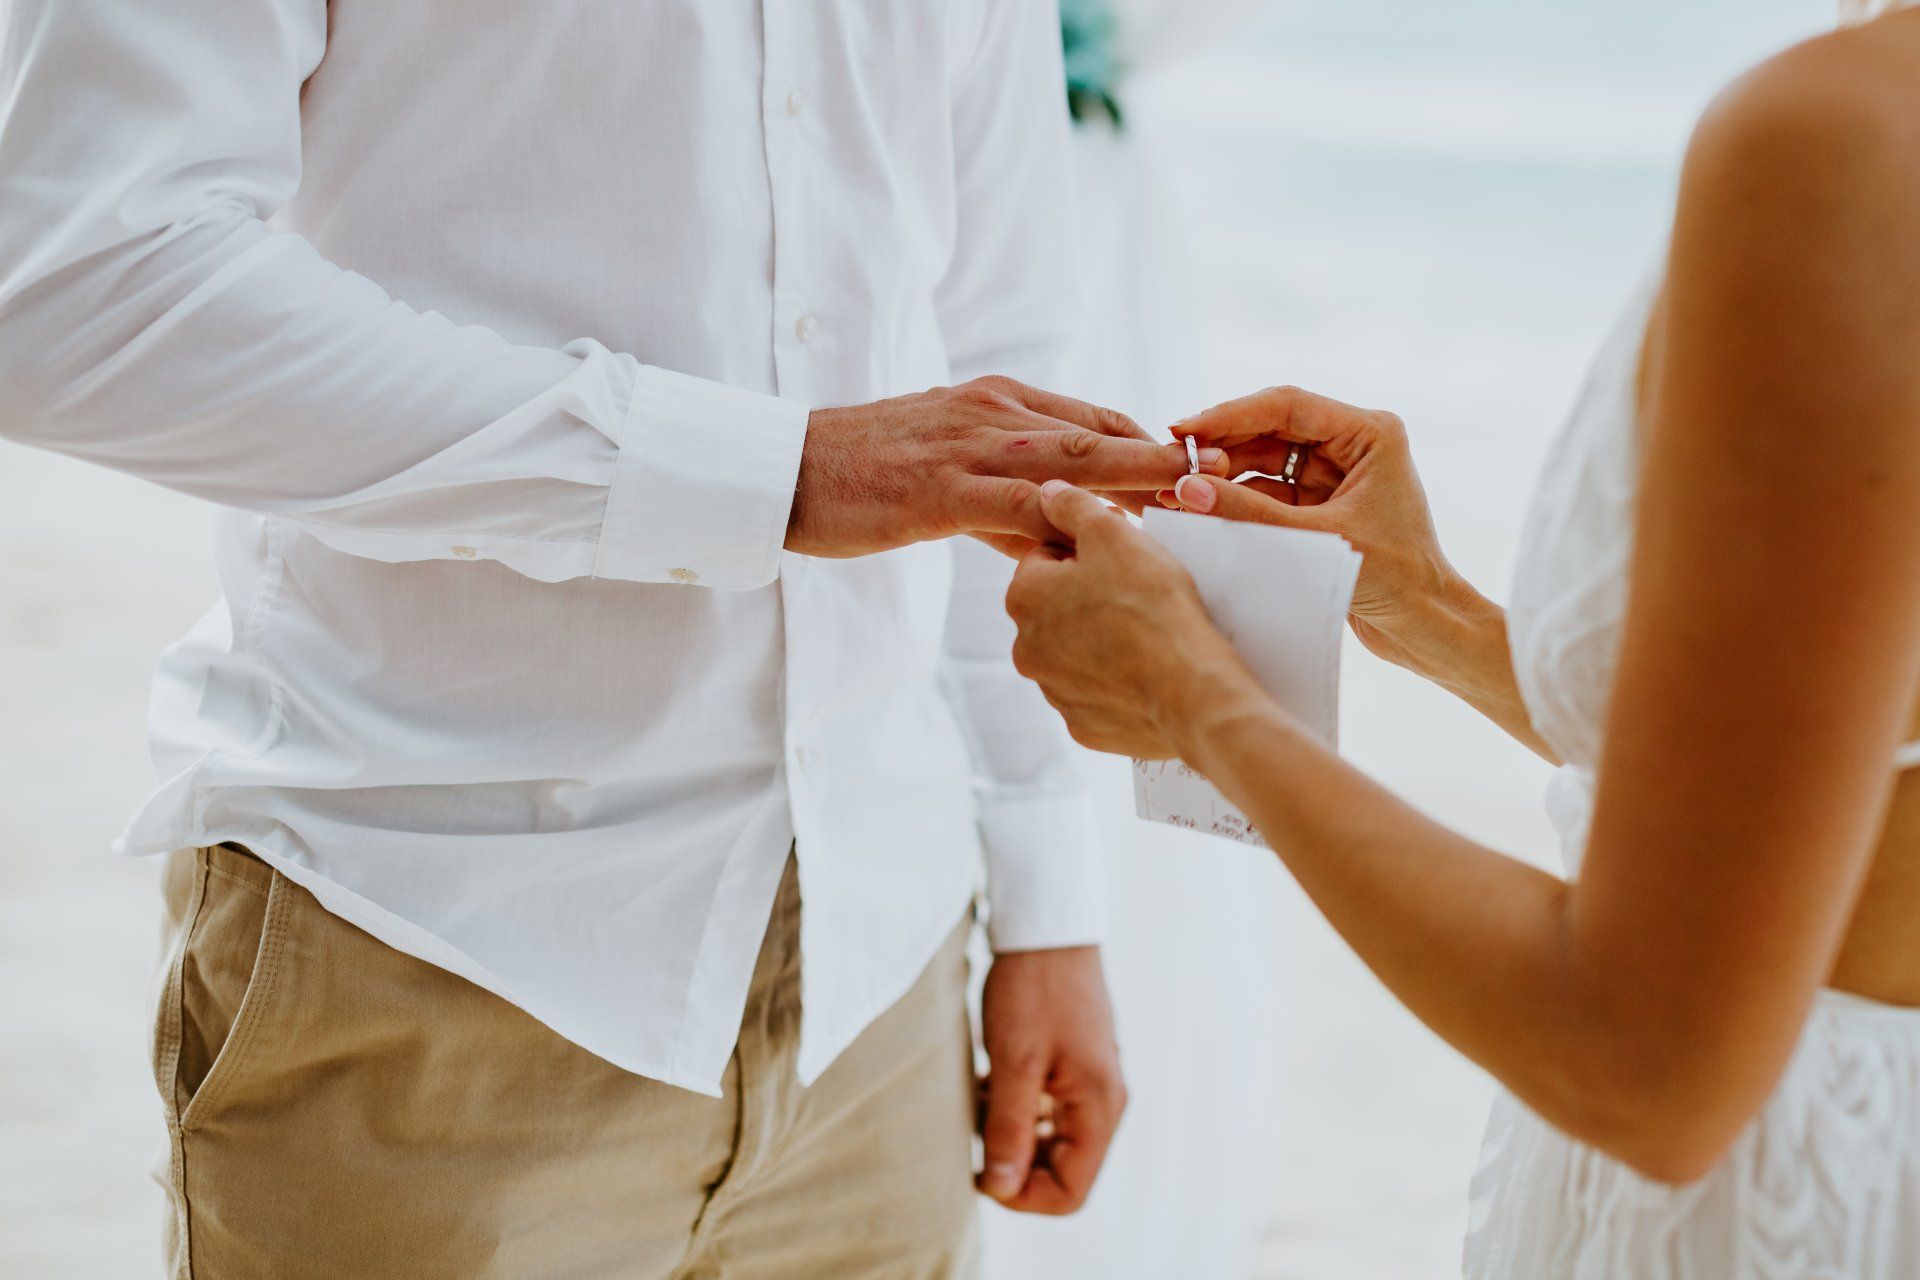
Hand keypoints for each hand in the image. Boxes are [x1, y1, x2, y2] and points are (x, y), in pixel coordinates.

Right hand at [788, 376, 1223, 559]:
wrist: (787, 469)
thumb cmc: (861, 476)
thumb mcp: (944, 476)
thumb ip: (1002, 501)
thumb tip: (1049, 534)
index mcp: (997, 404)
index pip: (1094, 421)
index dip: (1152, 445)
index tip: (1205, 472)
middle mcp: (993, 413)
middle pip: (1102, 433)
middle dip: (1168, 458)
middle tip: (1229, 481)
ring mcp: (969, 447)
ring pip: (1073, 461)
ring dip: (1139, 480)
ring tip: (1196, 503)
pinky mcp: (941, 489)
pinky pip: (1016, 502)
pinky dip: (1066, 517)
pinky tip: (1103, 538)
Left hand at [977, 945, 1126, 1214]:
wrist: (1048, 926)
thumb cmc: (1033, 989)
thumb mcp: (1013, 1063)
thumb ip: (1008, 1130)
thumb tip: (1000, 1189)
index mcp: (1099, 1108)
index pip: (1071, 1192)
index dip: (1023, 1197)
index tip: (979, 1172)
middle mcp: (1105, 1102)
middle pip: (1064, 1170)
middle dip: (1016, 1165)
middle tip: (973, 1137)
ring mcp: (1092, 1083)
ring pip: (1054, 1141)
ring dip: (1013, 1136)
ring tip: (977, 1105)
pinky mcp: (1076, 1066)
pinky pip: (1050, 1111)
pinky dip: (1018, 1110)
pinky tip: (987, 1086)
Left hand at [1006, 482, 1253, 759]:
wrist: (1191, 691)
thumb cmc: (1152, 606)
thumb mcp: (1114, 534)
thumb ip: (1073, 506)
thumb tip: (1047, 492)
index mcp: (1023, 597)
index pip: (1046, 557)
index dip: (1085, 549)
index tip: (1121, 553)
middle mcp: (1026, 649)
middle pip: (1057, 608)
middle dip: (1089, 596)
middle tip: (1138, 591)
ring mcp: (1054, 693)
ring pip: (1076, 652)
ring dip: (1101, 639)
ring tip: (1148, 632)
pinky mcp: (1084, 728)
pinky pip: (1098, 695)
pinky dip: (1117, 683)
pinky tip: (1149, 671)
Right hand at [1166, 385, 1470, 665]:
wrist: (1424, 628)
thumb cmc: (1393, 580)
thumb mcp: (1315, 540)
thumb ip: (1250, 512)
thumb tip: (1186, 489)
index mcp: (1369, 433)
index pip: (1287, 405)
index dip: (1229, 415)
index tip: (1183, 430)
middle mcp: (1353, 444)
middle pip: (1270, 427)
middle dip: (1221, 445)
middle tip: (1172, 461)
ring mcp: (1335, 473)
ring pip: (1264, 459)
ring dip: (1225, 474)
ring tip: (1179, 492)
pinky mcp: (1320, 503)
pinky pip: (1268, 490)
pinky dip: (1237, 499)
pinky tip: (1201, 509)